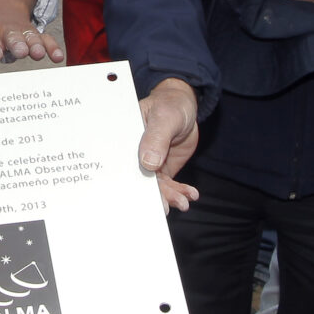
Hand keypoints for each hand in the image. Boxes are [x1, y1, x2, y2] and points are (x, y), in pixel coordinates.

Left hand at [0, 0, 64, 74]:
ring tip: (39, 54)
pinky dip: (52, 47)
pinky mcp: (35, 34)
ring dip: (35, 45)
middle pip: (11, 36)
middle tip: (21, 52)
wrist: (1, 10)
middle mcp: (5, 32)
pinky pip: (45, 39)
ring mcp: (22, 32)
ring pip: (30, 36)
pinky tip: (57, 57)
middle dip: (17, 44)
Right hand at [137, 77, 200, 211]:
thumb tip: (148, 163)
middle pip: (138, 180)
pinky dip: (180, 191)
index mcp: (125, 141)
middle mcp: (134, 155)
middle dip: (153, 196)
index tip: (143, 196)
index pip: (123, 165)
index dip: (130, 182)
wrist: (185, 107)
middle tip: (164, 208)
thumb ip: (156, 138)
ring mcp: (148, 164)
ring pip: (155, 186)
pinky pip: (169, 184)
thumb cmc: (170, 105)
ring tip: (183, 203)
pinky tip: (190, 195)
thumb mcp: (164, 117)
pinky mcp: (162, 169)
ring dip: (170, 196)